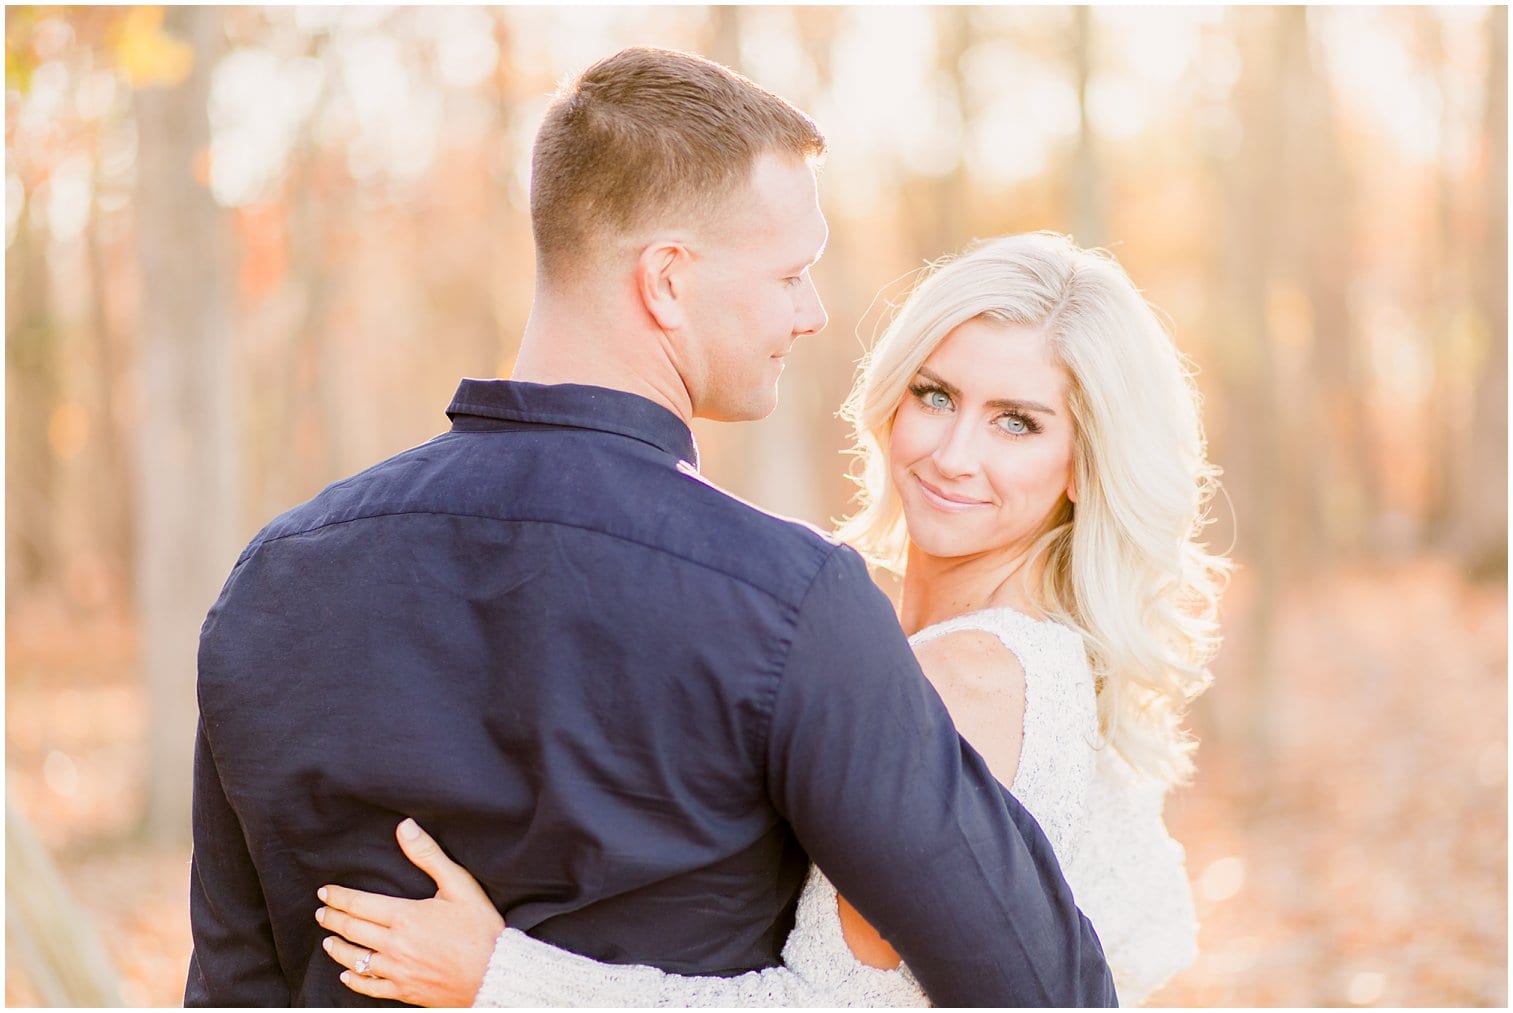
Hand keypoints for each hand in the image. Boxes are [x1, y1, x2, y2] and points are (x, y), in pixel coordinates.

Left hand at [316, 818, 505, 1006]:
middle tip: (321, 912)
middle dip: (333, 918)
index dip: (338, 897)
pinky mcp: (404, 991)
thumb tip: (405, 827)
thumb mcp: (459, 884)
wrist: (494, 972)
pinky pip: (371, 987)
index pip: (359, 904)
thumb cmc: (480, 927)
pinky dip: (354, 980)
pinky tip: (347, 974)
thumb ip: (428, 855)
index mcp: (405, 916)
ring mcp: (397, 971)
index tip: (325, 892)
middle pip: (352, 929)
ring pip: (355, 959)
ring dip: (337, 948)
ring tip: (328, 941)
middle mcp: (394, 945)